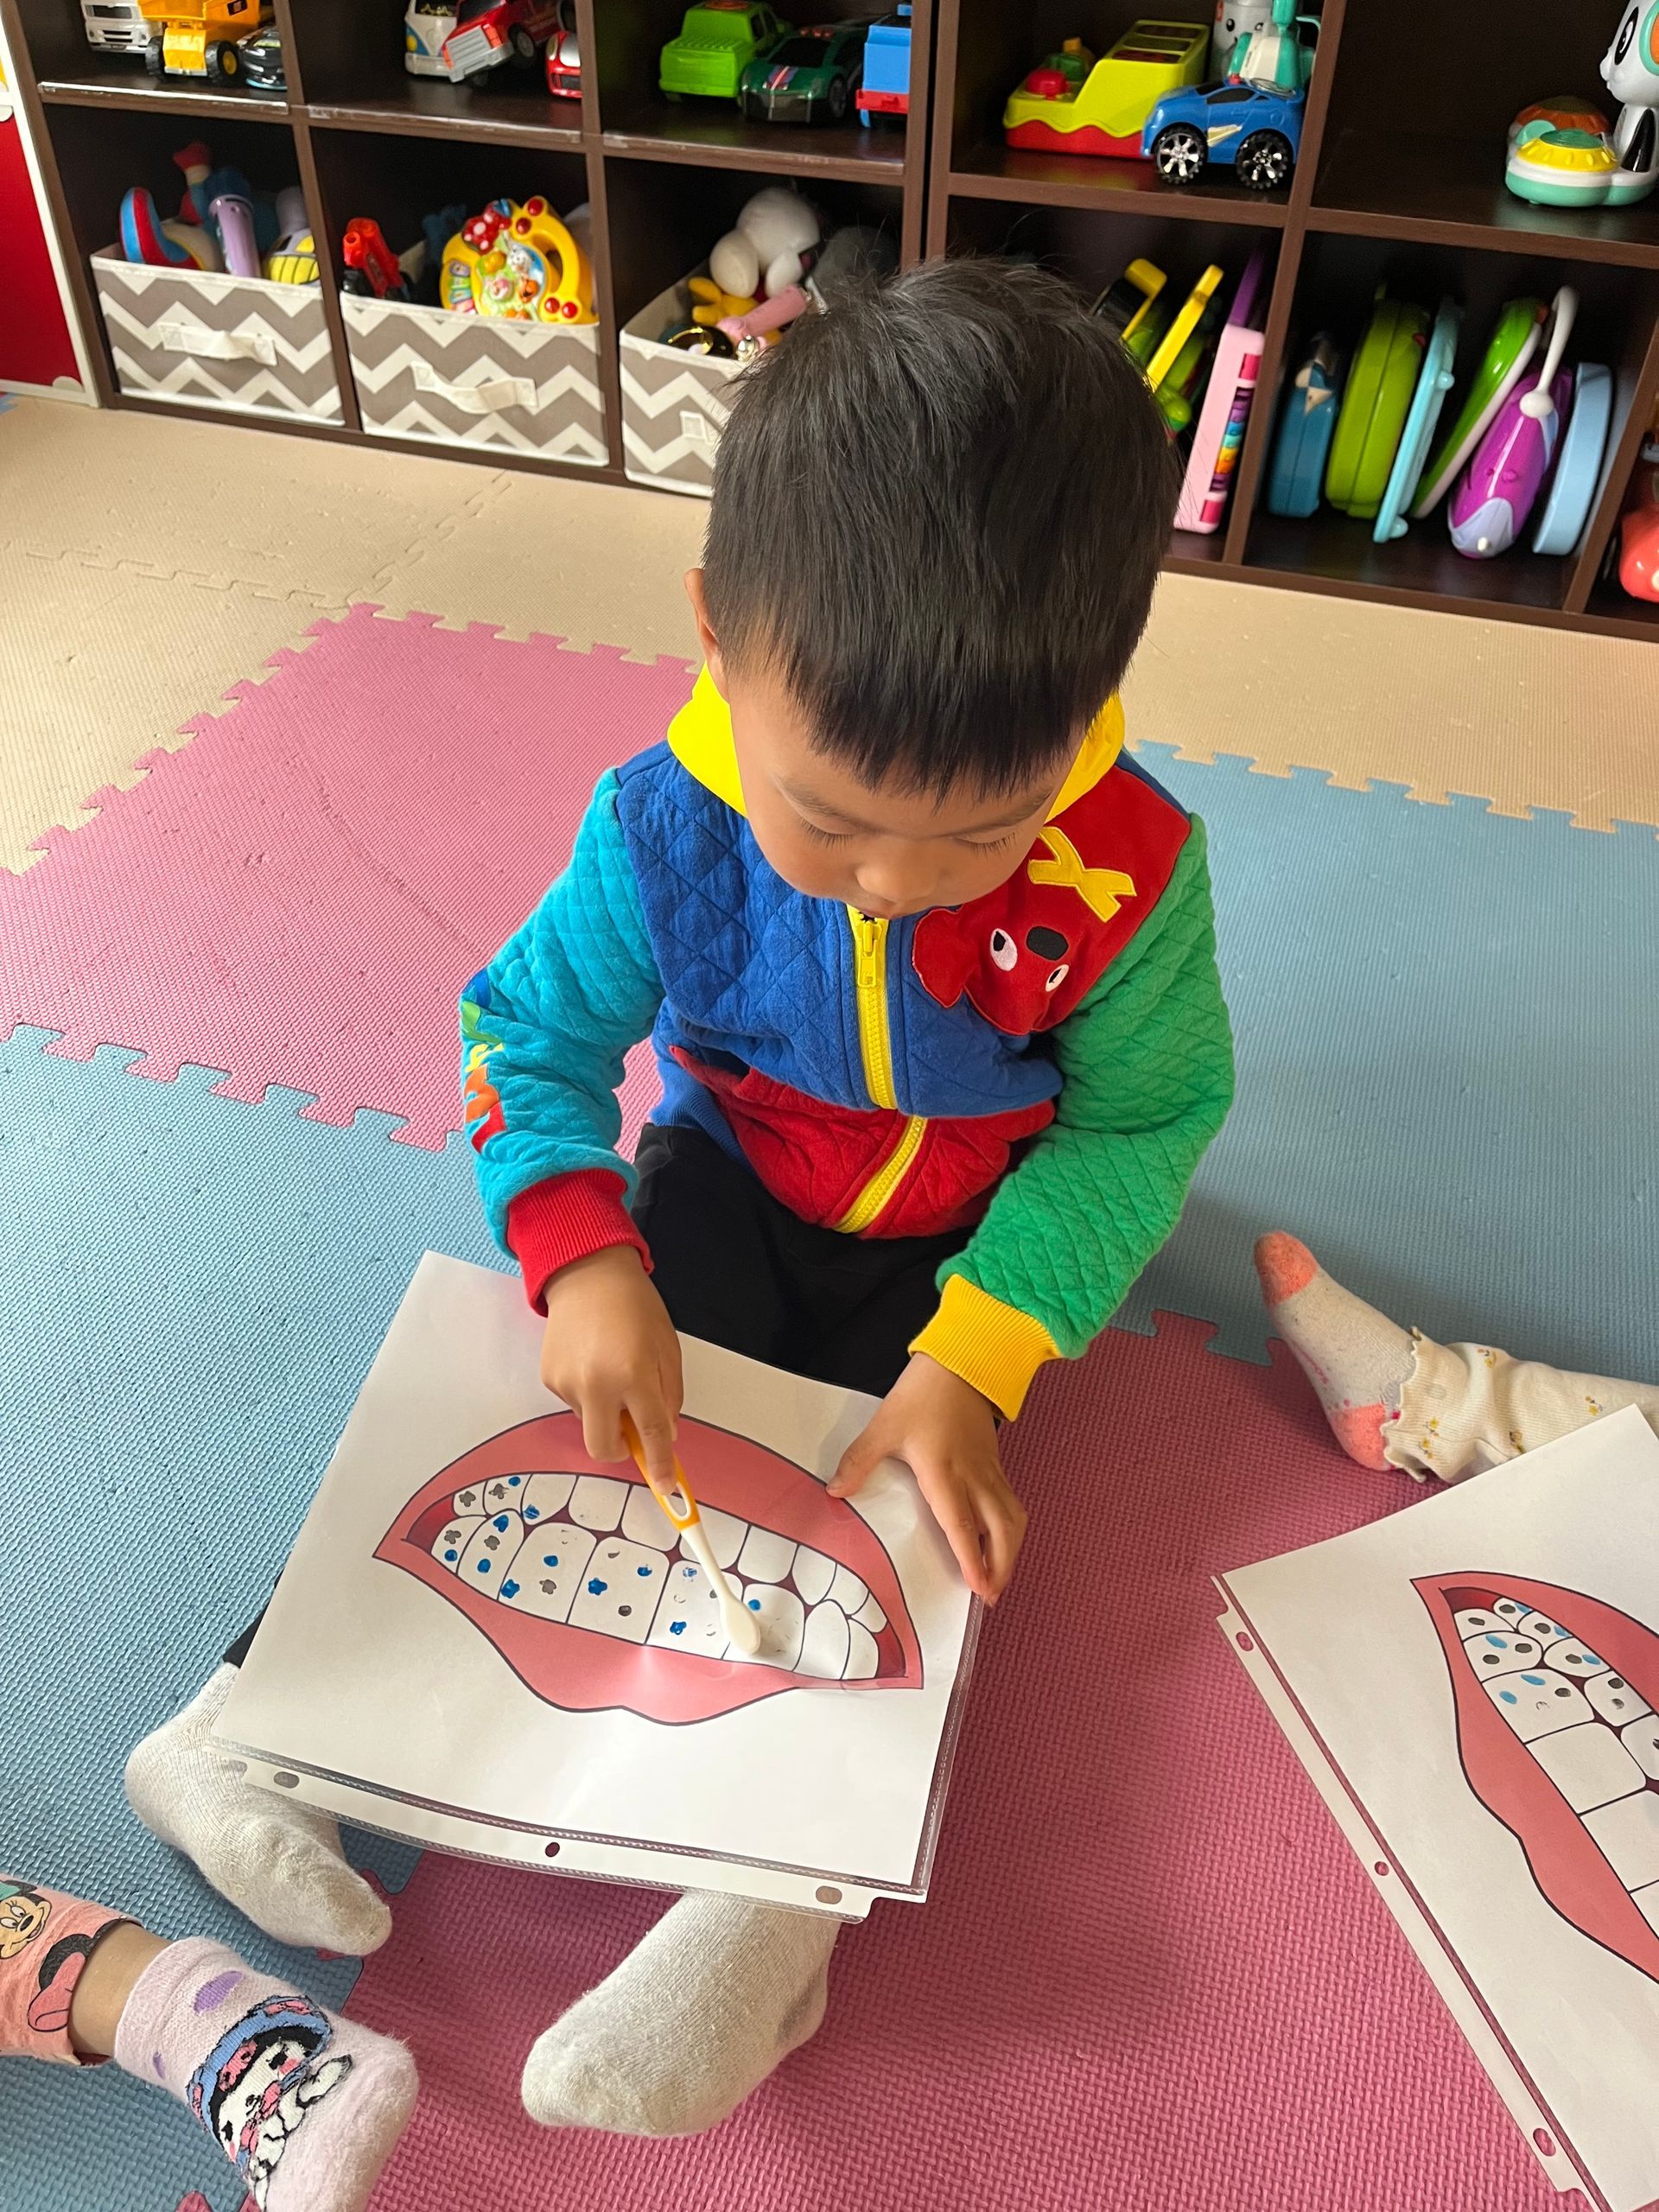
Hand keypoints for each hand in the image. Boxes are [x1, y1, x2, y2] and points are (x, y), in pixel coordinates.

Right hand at [540, 1247, 682, 1492]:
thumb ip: (669, 1396)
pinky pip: (575, 1403)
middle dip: (623, 1451)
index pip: (652, 1434)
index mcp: (633, 1374)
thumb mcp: (668, 1349)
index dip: (662, 1465)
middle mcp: (596, 1383)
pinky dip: (589, 1394)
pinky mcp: (549, 1379)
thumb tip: (666, 1435)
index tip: (667, 1487)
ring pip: (591, 1423)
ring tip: (612, 1369)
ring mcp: (568, 1383)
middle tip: (634, 1430)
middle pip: (605, 1449)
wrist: (587, 1273)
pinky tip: (593, 1361)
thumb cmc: (633, 1304)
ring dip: (607, 1413)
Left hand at [828, 1354, 1025, 1603]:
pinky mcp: (996, 1465)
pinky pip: (1010, 1505)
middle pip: (1001, 1530)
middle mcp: (974, 1477)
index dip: (972, 1557)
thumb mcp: (885, 1426)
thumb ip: (860, 1462)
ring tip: (997, 1577)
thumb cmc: (925, 1394)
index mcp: (945, 1472)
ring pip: (1012, 1520)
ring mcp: (990, 1472)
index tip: (978, 1587)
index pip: (962, 1524)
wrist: (962, 1365)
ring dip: (1009, 1551)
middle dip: (1000, 1566)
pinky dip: (1009, 1530)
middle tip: (989, 1596)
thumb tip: (836, 1491)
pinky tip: (998, 1541)